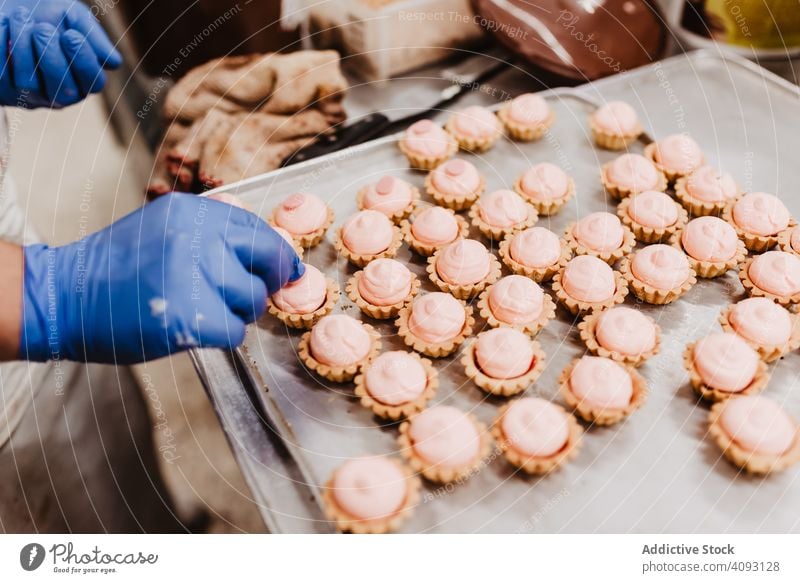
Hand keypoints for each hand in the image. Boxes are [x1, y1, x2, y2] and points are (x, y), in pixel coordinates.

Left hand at [0, 0, 121, 107]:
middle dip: (51, 55)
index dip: (83, 60)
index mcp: (84, 79)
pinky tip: (5, 26)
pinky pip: (1, 75)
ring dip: (22, 46)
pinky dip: (1, 45)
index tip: (70, 35)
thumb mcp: (75, 16)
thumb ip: (94, 37)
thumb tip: (114, 62)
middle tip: (42, 28)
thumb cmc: (48, 13)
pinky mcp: (3, 91)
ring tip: (20, 17)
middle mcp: (60, 95)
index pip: (93, 82)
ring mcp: (30, 96)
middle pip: (63, 90)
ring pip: (29, 84)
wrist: (12, 4)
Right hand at [19, 193, 302, 363]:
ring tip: (202, 309)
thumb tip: (270, 256)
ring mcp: (192, 274)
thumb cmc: (116, 268)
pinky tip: (193, 327)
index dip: (278, 255)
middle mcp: (197, 236)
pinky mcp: (188, 315)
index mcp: (194, 212)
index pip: (259, 230)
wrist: (64, 296)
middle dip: (266, 283)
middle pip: (268, 262)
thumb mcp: (164, 230)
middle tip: (248, 295)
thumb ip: (213, 236)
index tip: (285, 270)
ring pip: (253, 301)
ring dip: (236, 313)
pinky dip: (221, 336)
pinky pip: (235, 332)